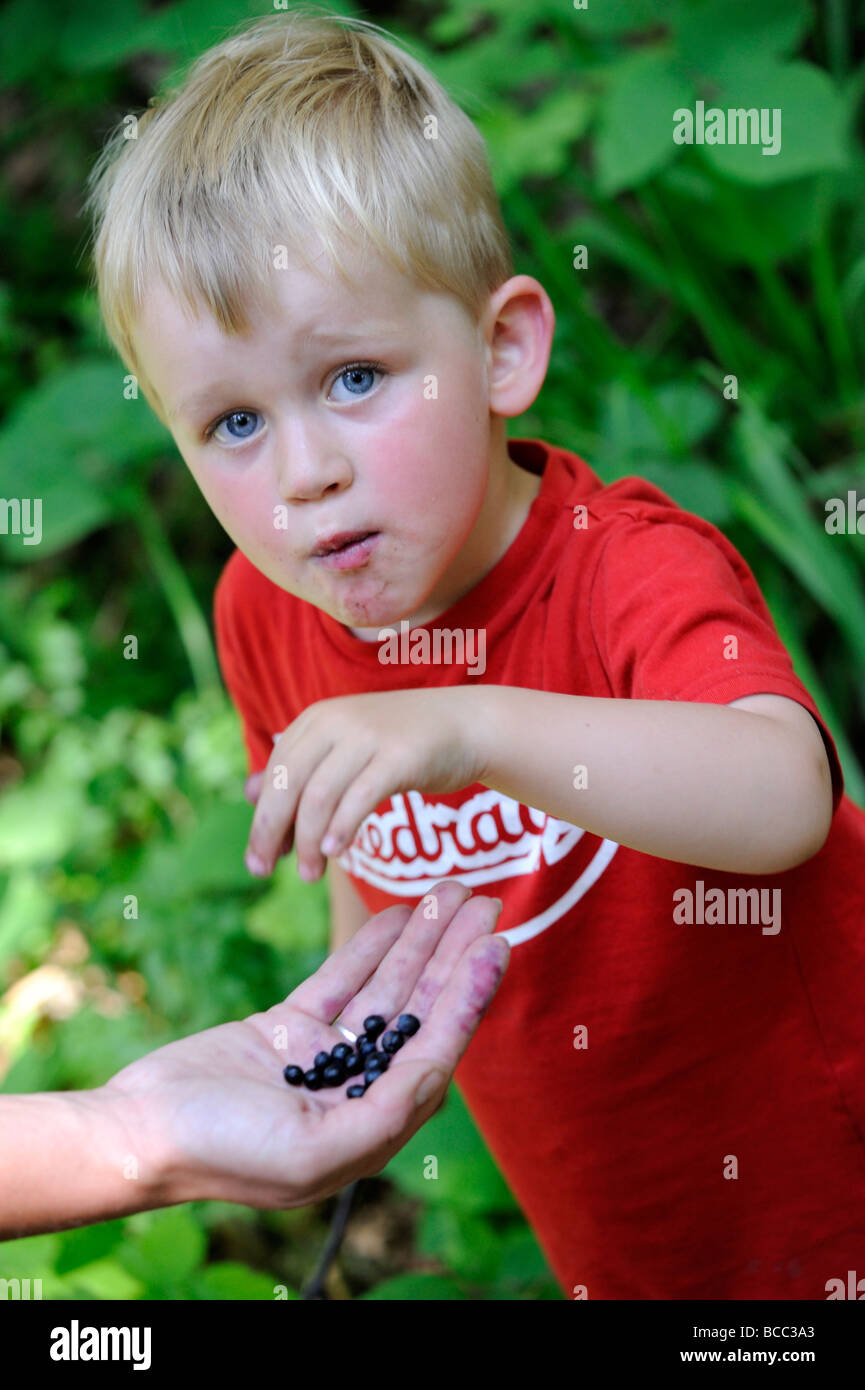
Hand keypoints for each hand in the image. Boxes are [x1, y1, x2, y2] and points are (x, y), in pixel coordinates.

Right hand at [103, 880, 507, 1209]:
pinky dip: (368, 946)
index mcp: (370, 1126)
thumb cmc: (222, 1152)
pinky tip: (396, 912)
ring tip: (450, 892)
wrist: (139, 1131)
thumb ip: (383, 1114)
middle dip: (454, 955)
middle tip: (487, 902)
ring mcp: (322, 1055)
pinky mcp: (288, 1027)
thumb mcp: (312, 1151)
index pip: (435, 1049)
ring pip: (386, 989)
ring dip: (420, 940)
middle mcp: (356, 1087)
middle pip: (419, 1011)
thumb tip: (440, 1072)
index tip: (496, 946)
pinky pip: (341, 979)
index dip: (469, 996)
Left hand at [243, 688, 486, 880]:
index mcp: (316, 719)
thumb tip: (246, 793)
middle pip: (288, 784)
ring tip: (309, 874)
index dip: (262, 819)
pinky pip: (360, 797)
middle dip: (271, 832)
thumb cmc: (402, 745)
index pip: (275, 774)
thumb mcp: (344, 750)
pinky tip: (335, 852)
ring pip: (320, 796)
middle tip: (265, 872)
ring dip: (308, 841)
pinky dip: (342, 828)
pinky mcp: (400, 756)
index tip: (261, 859)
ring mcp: (368, 736)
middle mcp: (336, 721)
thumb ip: (301, 769)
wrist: (467, 725)